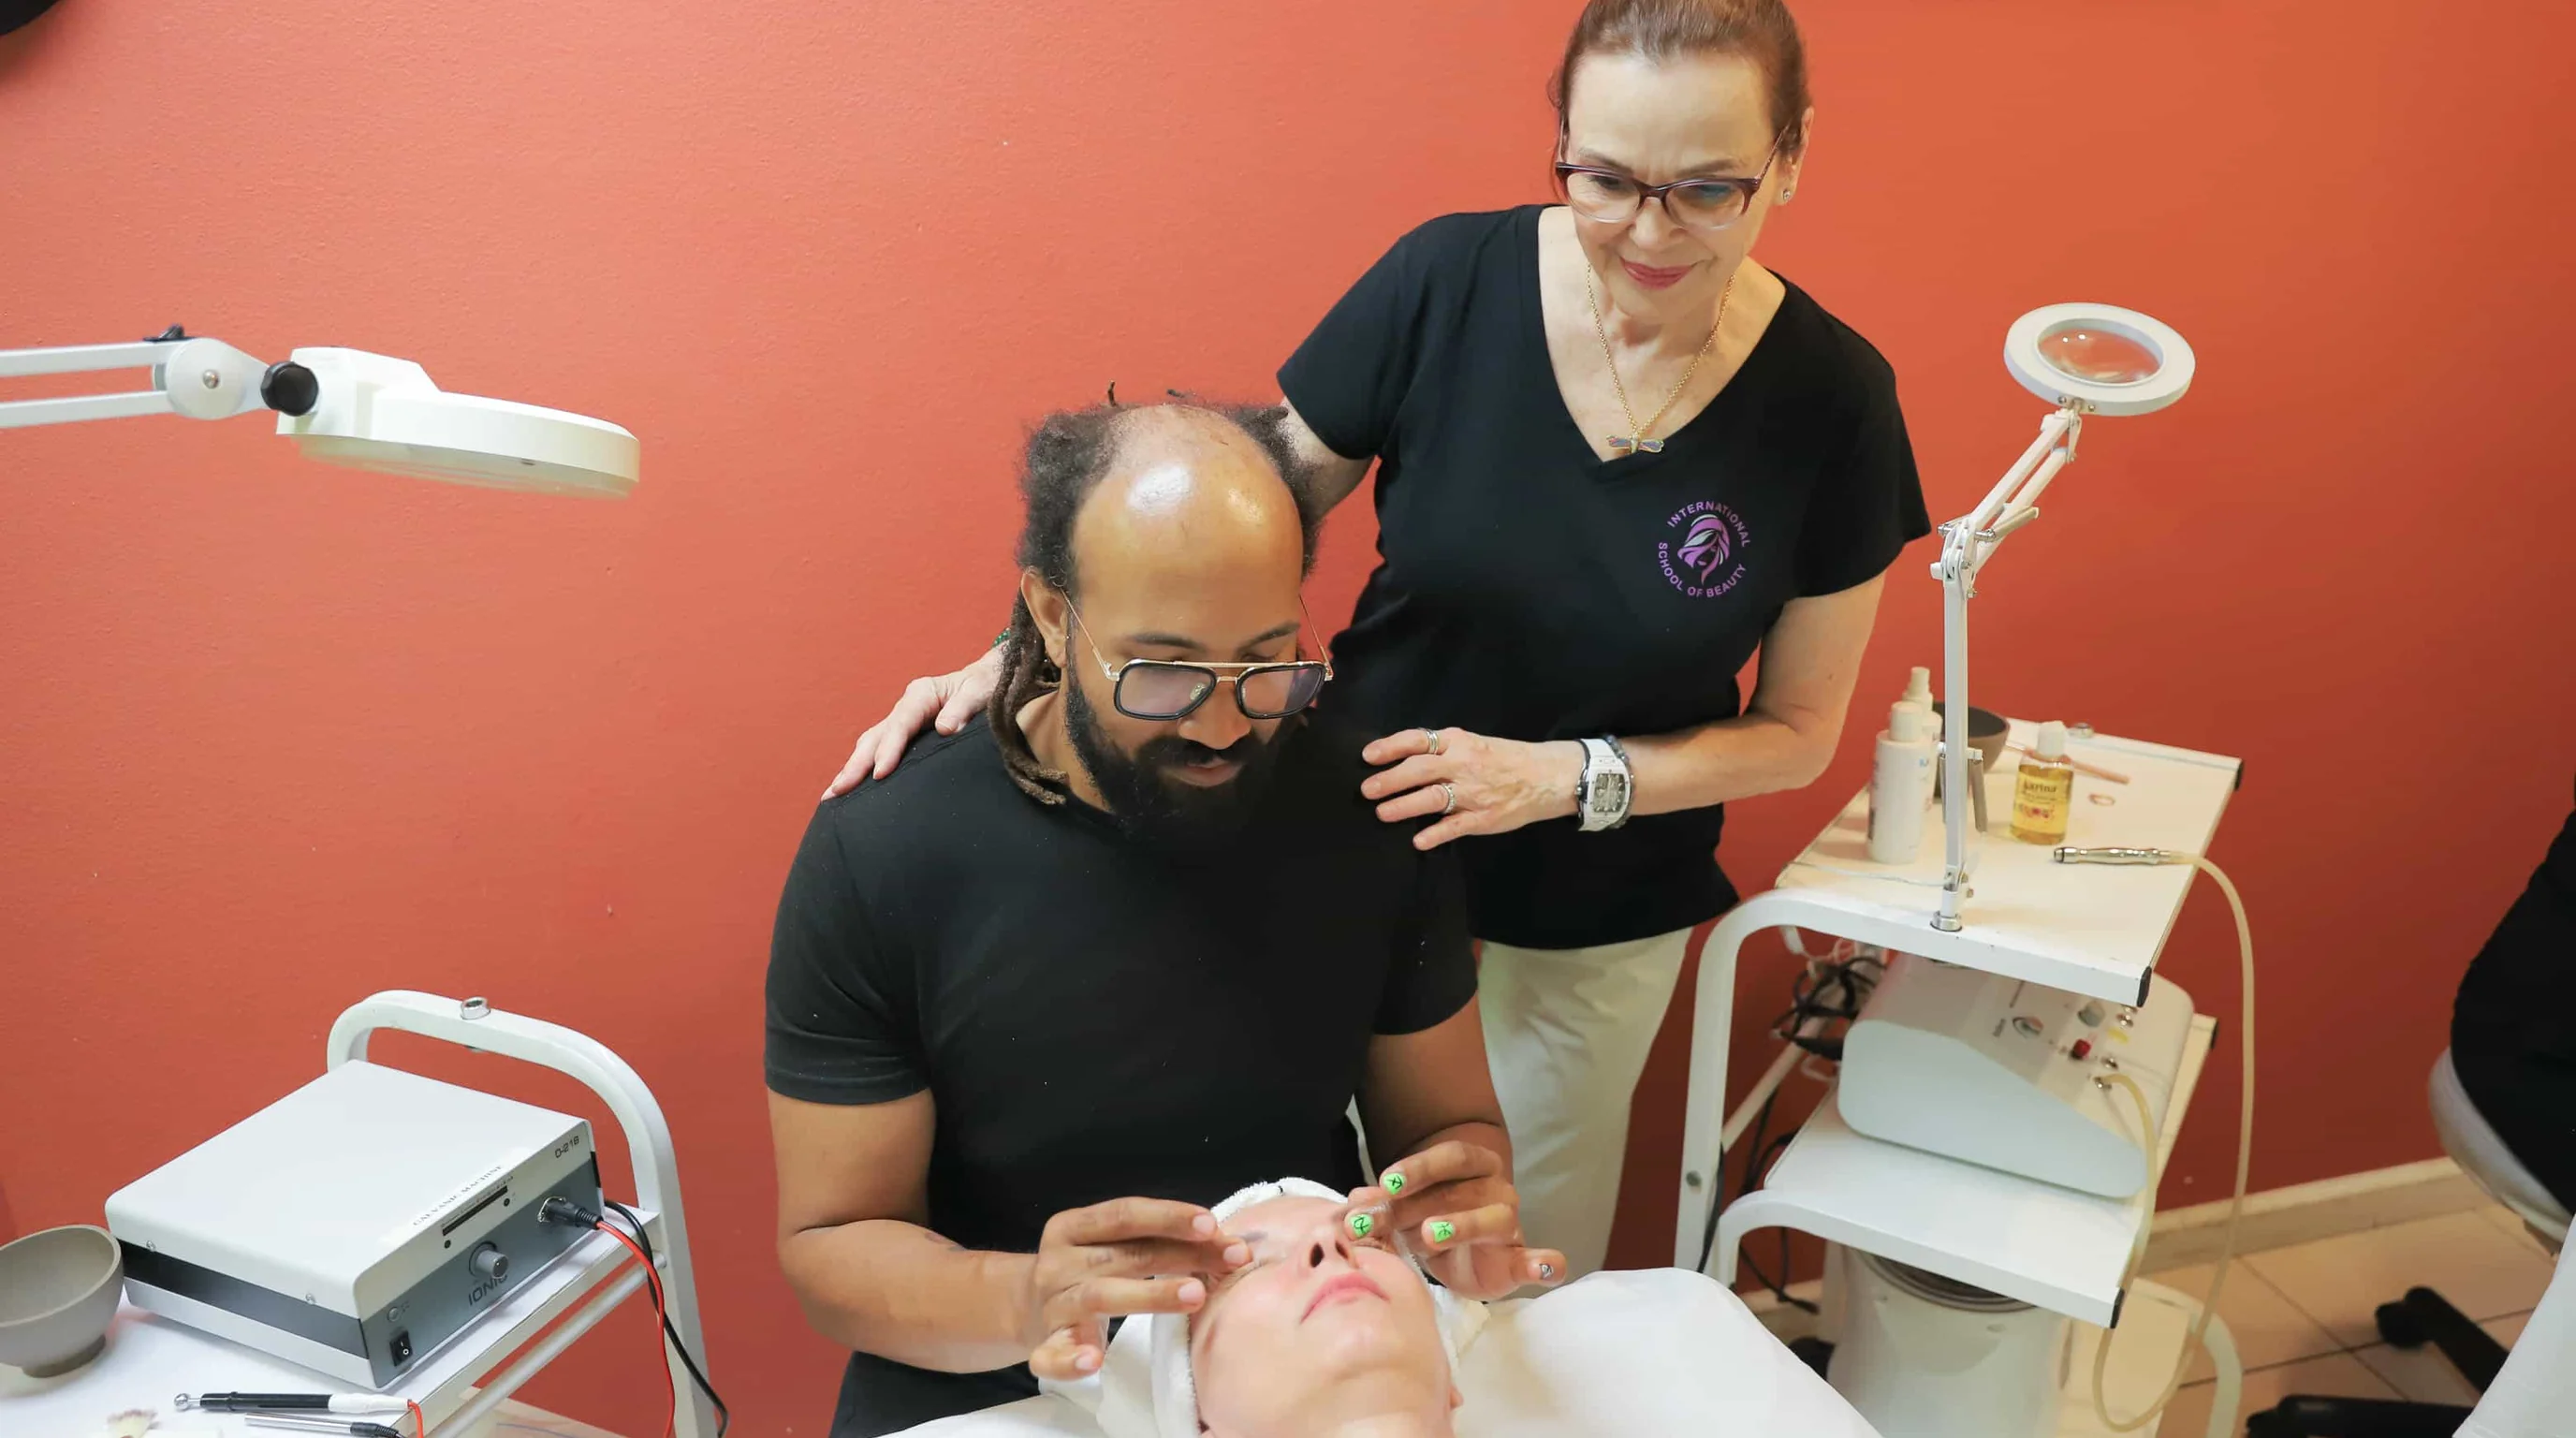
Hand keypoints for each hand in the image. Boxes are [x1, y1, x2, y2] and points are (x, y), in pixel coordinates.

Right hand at [824, 648, 1005, 798]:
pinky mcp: (904, 735)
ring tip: (833, 795)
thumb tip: (946, 728)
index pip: (901, 724)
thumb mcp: (981, 692)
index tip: (880, 773)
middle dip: (855, 765)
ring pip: (871, 745)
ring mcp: (902, 720)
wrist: (990, 680)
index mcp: (922, 694)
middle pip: (876, 736)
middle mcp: (907, 706)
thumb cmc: (987, 686)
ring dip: (852, 769)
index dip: (889, 749)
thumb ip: (964, 708)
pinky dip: (863, 768)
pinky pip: (879, 751)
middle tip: (837, 791)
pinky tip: (852, 788)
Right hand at [1020, 1197, 1250, 1379]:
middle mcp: (1057, 1262)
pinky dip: (1071, 1360)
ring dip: (1150, 1295)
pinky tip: (1093, 1361)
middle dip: (1181, 1256)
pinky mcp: (1044, 1346)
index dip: (1168, 1216)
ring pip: (1099, 1297)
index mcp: (1071, 1226)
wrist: (1021, 1308)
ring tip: (1195, 1296)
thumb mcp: (1108, 1246)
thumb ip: (1155, 1240)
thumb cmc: (1085, 1270)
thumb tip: (1226, 1244)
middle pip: (1123, 1255)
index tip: (1211, 1224)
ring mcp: (1050, 1305)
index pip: (1123, 1214)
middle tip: (1229, 1260)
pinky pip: (1053, 1355)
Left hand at [1349, 1140, 1565, 1300]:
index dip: (1419, 1166)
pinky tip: (1546, 1267)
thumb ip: (1385, 1203)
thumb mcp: (1406, 1211)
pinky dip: (1545, 1264)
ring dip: (1462, 1226)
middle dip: (1411, 1207)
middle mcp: (1496, 1188)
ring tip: (1429, 1234)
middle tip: (1374, 1224)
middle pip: (1457, 1191)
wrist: (1470, 1258)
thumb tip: (1354, 1201)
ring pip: (1492, 1219)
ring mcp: (1510, 1225)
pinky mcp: (1518, 1262)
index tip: (1385, 1183)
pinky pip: (1538, 1261)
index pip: (1451, 1157)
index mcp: (1472, 1166)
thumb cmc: (1434, 1222)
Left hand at [1359, 727, 1584, 850]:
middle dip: (1390, 780)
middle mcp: (1463, 765)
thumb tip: (1403, 759)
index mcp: (1459, 742)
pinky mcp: (1483, 818)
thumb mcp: (1474, 743)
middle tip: (1367, 790)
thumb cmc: (1505, 758)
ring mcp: (1473, 793)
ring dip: (1404, 806)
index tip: (1368, 756)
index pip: (1418, 740)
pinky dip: (1435, 835)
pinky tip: (1418, 840)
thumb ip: (1443, 750)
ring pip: (1432, 798)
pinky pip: (1454, 827)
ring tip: (1383, 813)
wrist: (1547, 776)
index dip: (1391, 747)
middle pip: (1420, 770)